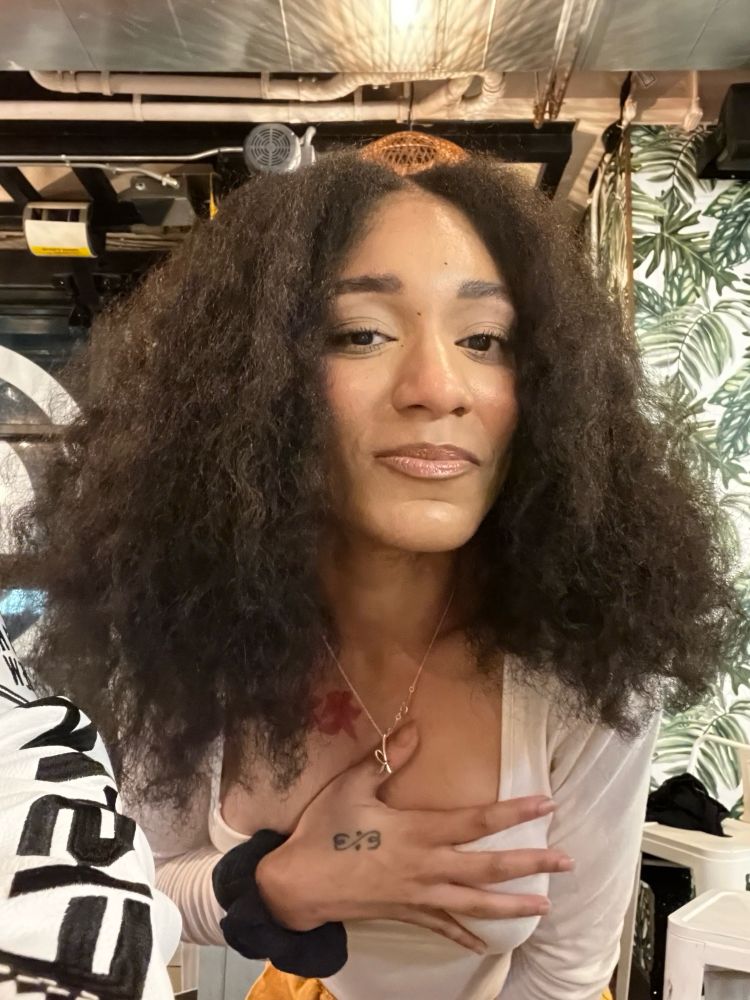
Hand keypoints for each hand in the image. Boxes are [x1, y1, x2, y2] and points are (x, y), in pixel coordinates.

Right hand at [256, 722, 571, 954]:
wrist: (297, 884)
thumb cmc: (322, 831)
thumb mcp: (351, 786)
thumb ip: (385, 758)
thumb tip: (415, 727)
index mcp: (415, 831)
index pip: (474, 821)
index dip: (512, 812)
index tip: (545, 804)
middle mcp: (425, 866)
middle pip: (486, 868)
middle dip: (529, 863)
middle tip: (566, 862)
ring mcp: (417, 895)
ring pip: (474, 903)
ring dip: (511, 904)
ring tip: (545, 905)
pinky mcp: (404, 913)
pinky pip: (442, 927)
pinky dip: (465, 934)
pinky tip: (485, 943)